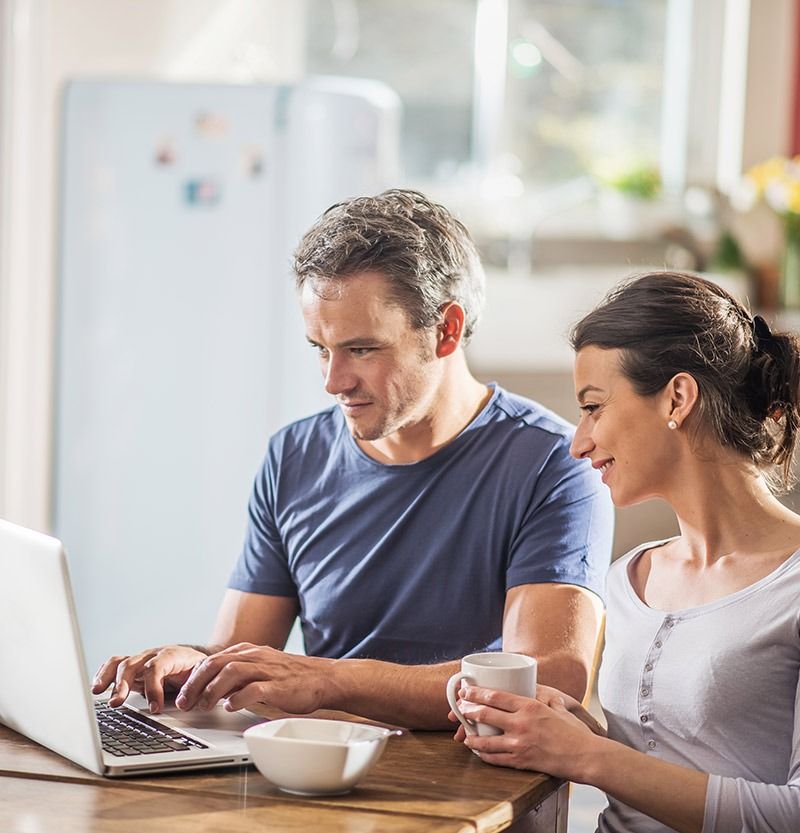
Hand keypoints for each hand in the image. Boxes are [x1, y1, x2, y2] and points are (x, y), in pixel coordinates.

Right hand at [92, 645, 206, 712]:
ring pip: (120, 663)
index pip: (156, 667)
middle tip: (116, 703)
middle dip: (122, 684)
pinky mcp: (133, 668)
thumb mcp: (202, 676)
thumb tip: (185, 703)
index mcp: (171, 655)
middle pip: (132, 664)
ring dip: (108, 678)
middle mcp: (152, 655)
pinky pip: (114, 665)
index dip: (153, 688)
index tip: (155, 708)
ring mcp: (141, 660)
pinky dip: (103, 674)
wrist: (196, 660)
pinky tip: (97, 688)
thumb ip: (194, 687)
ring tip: (97, 692)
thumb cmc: (198, 669)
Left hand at [174, 643, 334, 713]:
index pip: (212, 660)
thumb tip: (212, 689)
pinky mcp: (278, 685)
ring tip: (203, 707)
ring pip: (230, 673)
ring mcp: (267, 669)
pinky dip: (238, 697)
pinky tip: (230, 707)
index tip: (182, 695)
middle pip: (216, 664)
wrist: (322, 678)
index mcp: (249, 652)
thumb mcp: (260, 670)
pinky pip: (254, 688)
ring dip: (212, 691)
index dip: (193, 678)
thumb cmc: (290, 678)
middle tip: (184, 703)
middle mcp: (255, 657)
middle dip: (195, 684)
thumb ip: (238, 676)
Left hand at [455, 684, 605, 778]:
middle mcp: (521, 723)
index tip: (465, 692)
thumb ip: (549, 703)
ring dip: (472, 738)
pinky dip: (484, 756)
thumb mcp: (560, 710)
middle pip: (485, 715)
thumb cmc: (575, 732)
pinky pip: (496, 759)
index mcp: (529, 706)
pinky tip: (479, 753)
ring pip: (486, 741)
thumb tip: (548, 697)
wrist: (586, 756)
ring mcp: (520, 744)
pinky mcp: (522, 761)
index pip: (495, 696)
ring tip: (464, 736)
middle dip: (468, 711)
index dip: (476, 693)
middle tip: (459, 709)